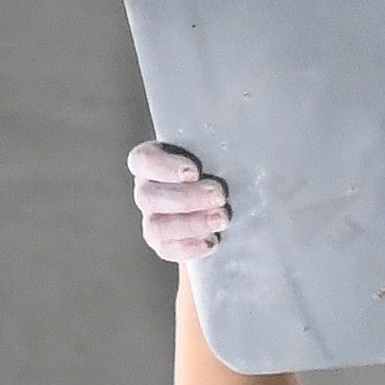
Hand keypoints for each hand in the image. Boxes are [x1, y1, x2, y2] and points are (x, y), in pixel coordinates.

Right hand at [130, 141, 231, 263]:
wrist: (231, 204)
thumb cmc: (227, 169)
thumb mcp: (223, 152)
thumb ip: (222, 139)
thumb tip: (241, 134)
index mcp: (154, 162)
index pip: (143, 161)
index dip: (163, 167)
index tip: (193, 172)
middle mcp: (148, 189)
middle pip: (148, 196)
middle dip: (186, 198)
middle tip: (219, 196)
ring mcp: (152, 218)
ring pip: (156, 226)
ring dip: (191, 224)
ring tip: (222, 219)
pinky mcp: (163, 243)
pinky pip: (166, 249)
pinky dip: (188, 248)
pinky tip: (213, 241)